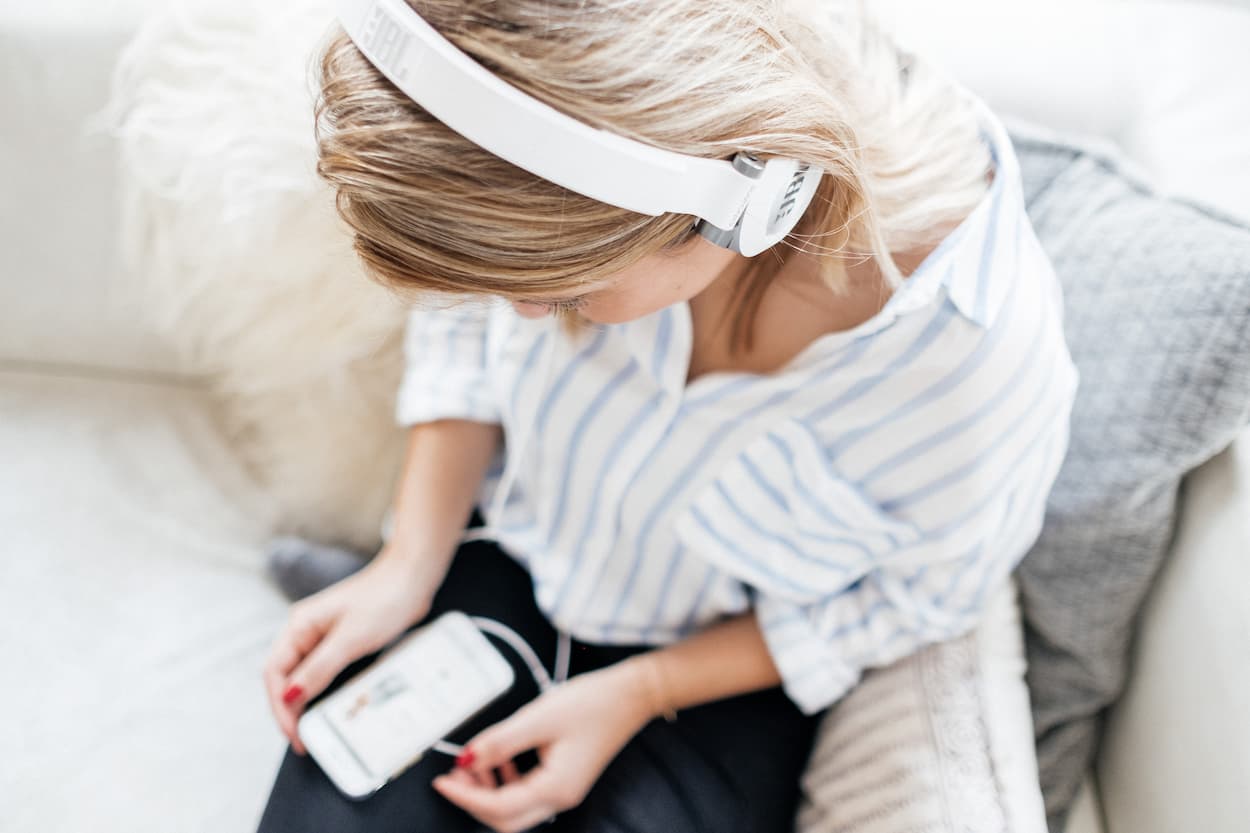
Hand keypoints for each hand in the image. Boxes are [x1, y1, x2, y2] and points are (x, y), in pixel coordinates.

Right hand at [261, 551, 434, 753]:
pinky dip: (321, 690)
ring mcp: (324, 635)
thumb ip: (319, 669)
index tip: (293, 733)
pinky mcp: (342, 640)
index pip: (275, 673)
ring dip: (303, 702)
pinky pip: (323, 670)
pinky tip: (327, 706)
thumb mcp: (350, 639)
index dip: (279, 707)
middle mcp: (306, 631)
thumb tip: (291, 698)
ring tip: (310, 730)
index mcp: (299, 626)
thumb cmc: (383, 598)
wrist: (413, 577)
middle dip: (287, 710)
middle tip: (301, 740)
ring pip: (303, 675)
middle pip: (284, 677)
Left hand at [432, 657, 660, 832]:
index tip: (442, 782)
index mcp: (555, 788)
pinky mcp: (564, 778)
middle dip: (474, 800)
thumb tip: (467, 758)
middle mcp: (561, 797)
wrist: (630, 695)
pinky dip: (506, 781)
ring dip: (489, 791)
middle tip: (453, 776)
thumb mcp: (539, 718)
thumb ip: (500, 741)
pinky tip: (500, 758)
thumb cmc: (594, 703)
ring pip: (515, 808)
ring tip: (474, 763)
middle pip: (506, 819)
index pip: (498, 807)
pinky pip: (527, 792)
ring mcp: (564, 790)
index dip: (465, 796)